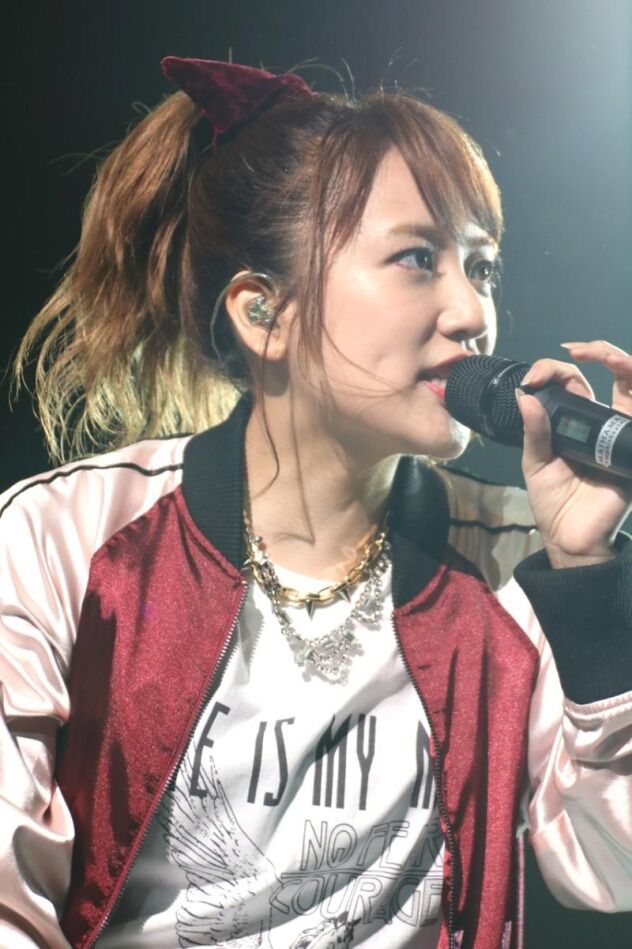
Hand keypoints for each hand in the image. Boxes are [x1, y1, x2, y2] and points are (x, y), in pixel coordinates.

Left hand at [517, 339, 631, 568]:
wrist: (569, 539)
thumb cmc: (554, 503)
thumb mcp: (535, 463)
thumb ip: (534, 431)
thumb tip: (525, 395)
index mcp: (576, 423)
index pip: (573, 382)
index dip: (553, 371)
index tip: (531, 379)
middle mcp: (603, 424)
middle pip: (612, 374)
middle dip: (598, 351)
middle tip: (573, 350)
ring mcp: (621, 437)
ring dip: (622, 363)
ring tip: (599, 354)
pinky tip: (626, 380)